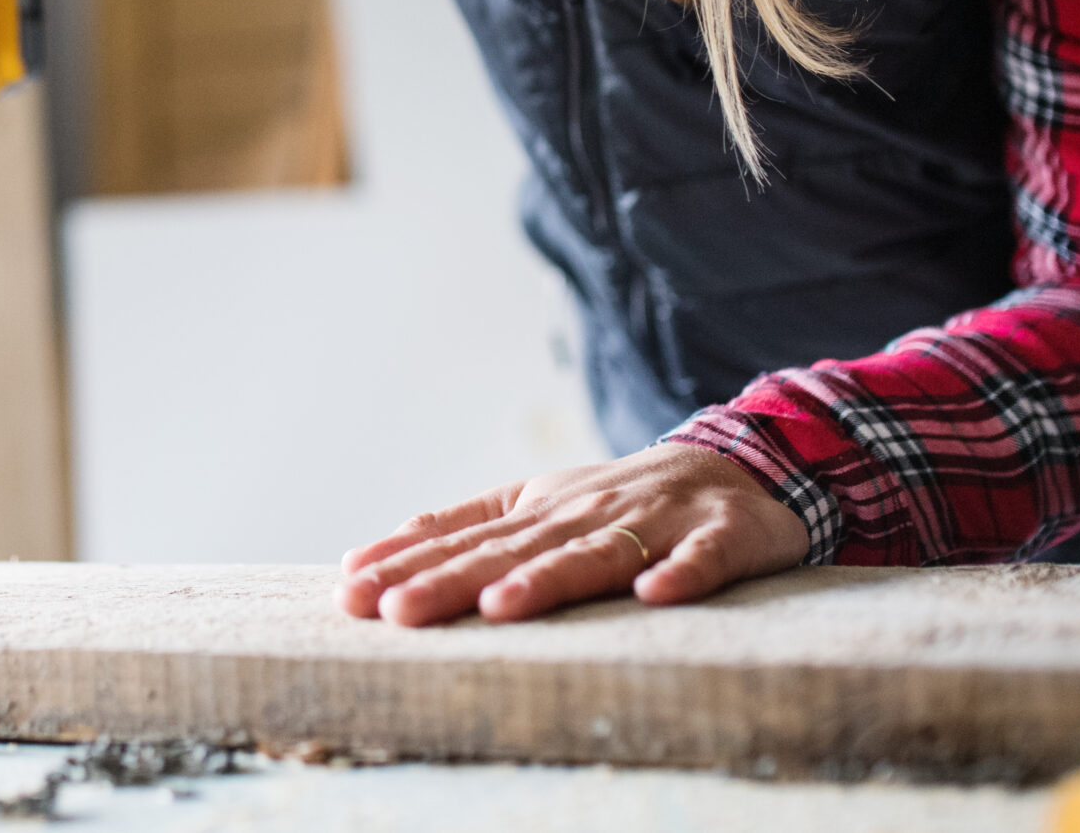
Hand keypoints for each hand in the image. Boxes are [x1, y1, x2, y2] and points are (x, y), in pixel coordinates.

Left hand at [335, 444, 809, 625]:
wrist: (729, 467)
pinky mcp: (719, 537)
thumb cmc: (614, 500)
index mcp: (538, 511)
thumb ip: (457, 527)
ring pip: (595, 555)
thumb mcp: (531, 506)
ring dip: (548, 580)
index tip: (351, 594)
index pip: (464, 541)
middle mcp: (585, 513)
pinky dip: (682, 574)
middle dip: (453, 581)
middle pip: (513, 552)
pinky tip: (657, 595)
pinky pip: (701, 560)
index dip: (408, 566)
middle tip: (397, 612)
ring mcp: (654, 523)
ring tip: (500, 607)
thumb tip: (368, 557)